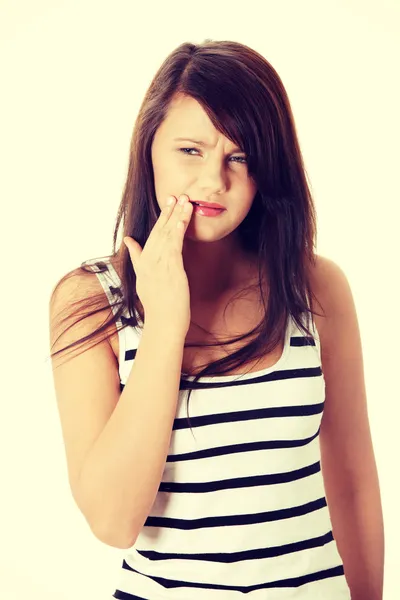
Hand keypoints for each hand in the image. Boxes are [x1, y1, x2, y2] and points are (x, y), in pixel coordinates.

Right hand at [123, 194, 193, 335]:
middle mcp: (149, 261)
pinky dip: (178, 230)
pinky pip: (175, 246)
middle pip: (159, 231)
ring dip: (177, 216)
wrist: (163, 322)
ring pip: (168, 235)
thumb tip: (128, 241)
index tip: (167, 202)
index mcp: (144, 263)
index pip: (152, 235)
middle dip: (168, 212)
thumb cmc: (158, 305)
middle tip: (176, 195)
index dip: (161, 218)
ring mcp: (159, 265)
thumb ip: (137, 258)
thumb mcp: (143, 280)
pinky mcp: (171, 269)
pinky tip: (182, 218)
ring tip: (185, 201)